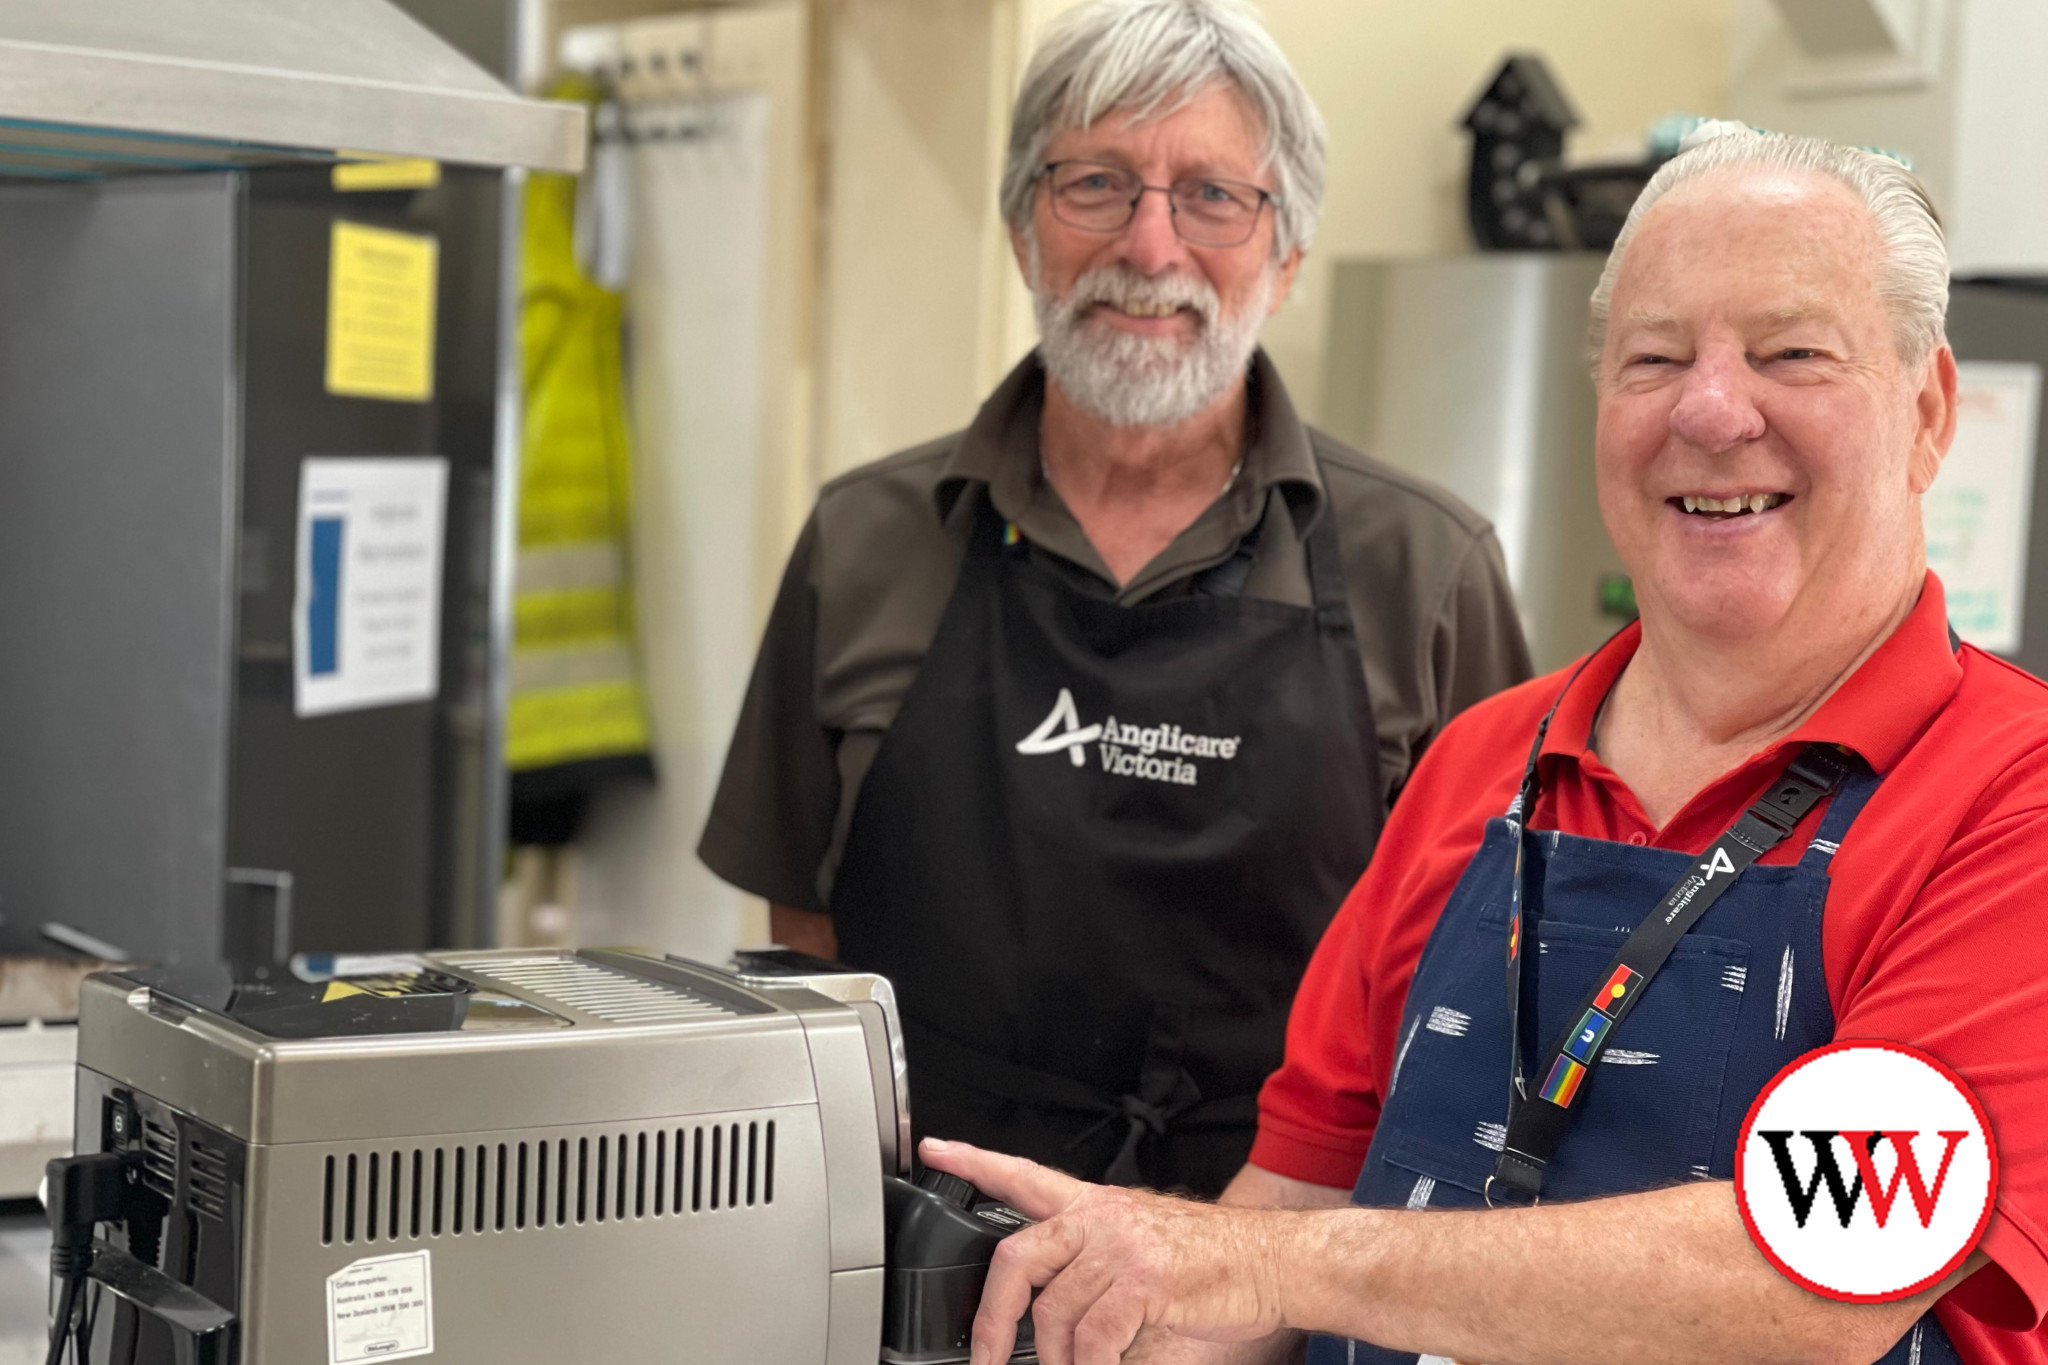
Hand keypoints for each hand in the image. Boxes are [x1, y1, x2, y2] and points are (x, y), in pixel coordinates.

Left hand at [918, 1138, 1294, 1364]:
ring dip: (1060, 1358)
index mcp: (1096, 1205)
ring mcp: (1120, 1246)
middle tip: (985, 1358)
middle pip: (1015, 1258)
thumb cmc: (1212, 1262)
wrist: (1274, 1261)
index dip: (974, 1162)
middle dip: (992, 1319)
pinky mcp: (1142, 1279)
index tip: (934, 1148)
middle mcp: (1100, 1217)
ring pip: (1053, 1313)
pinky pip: (1092, 1338)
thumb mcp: (1143, 1244)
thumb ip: (1093, 1263)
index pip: (1024, 1175)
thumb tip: (1048, 1315)